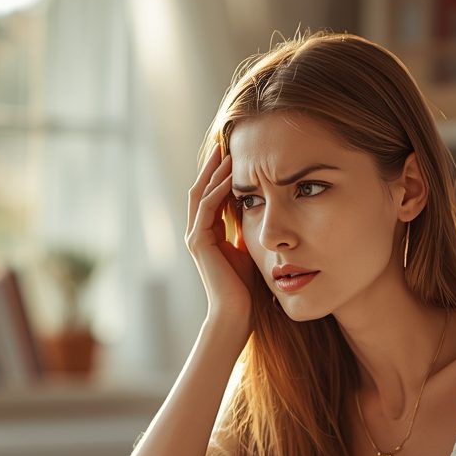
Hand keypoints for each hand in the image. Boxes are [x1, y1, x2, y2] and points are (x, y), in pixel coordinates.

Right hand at [186, 146, 256, 329]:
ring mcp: (195, 237)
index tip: (236, 153)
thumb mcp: (249, 250)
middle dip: (212, 166)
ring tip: (226, 150)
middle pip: (201, 189)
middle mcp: (198, 233)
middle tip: (225, 141)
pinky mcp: (199, 242)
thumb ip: (247, 230)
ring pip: (200, 194)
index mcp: (209, 234)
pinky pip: (206, 208)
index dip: (221, 174)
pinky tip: (230, 177)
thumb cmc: (247, 289)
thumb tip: (259, 210)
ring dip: (213, 172)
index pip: (212, 195)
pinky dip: (217, 191)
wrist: (237, 314)